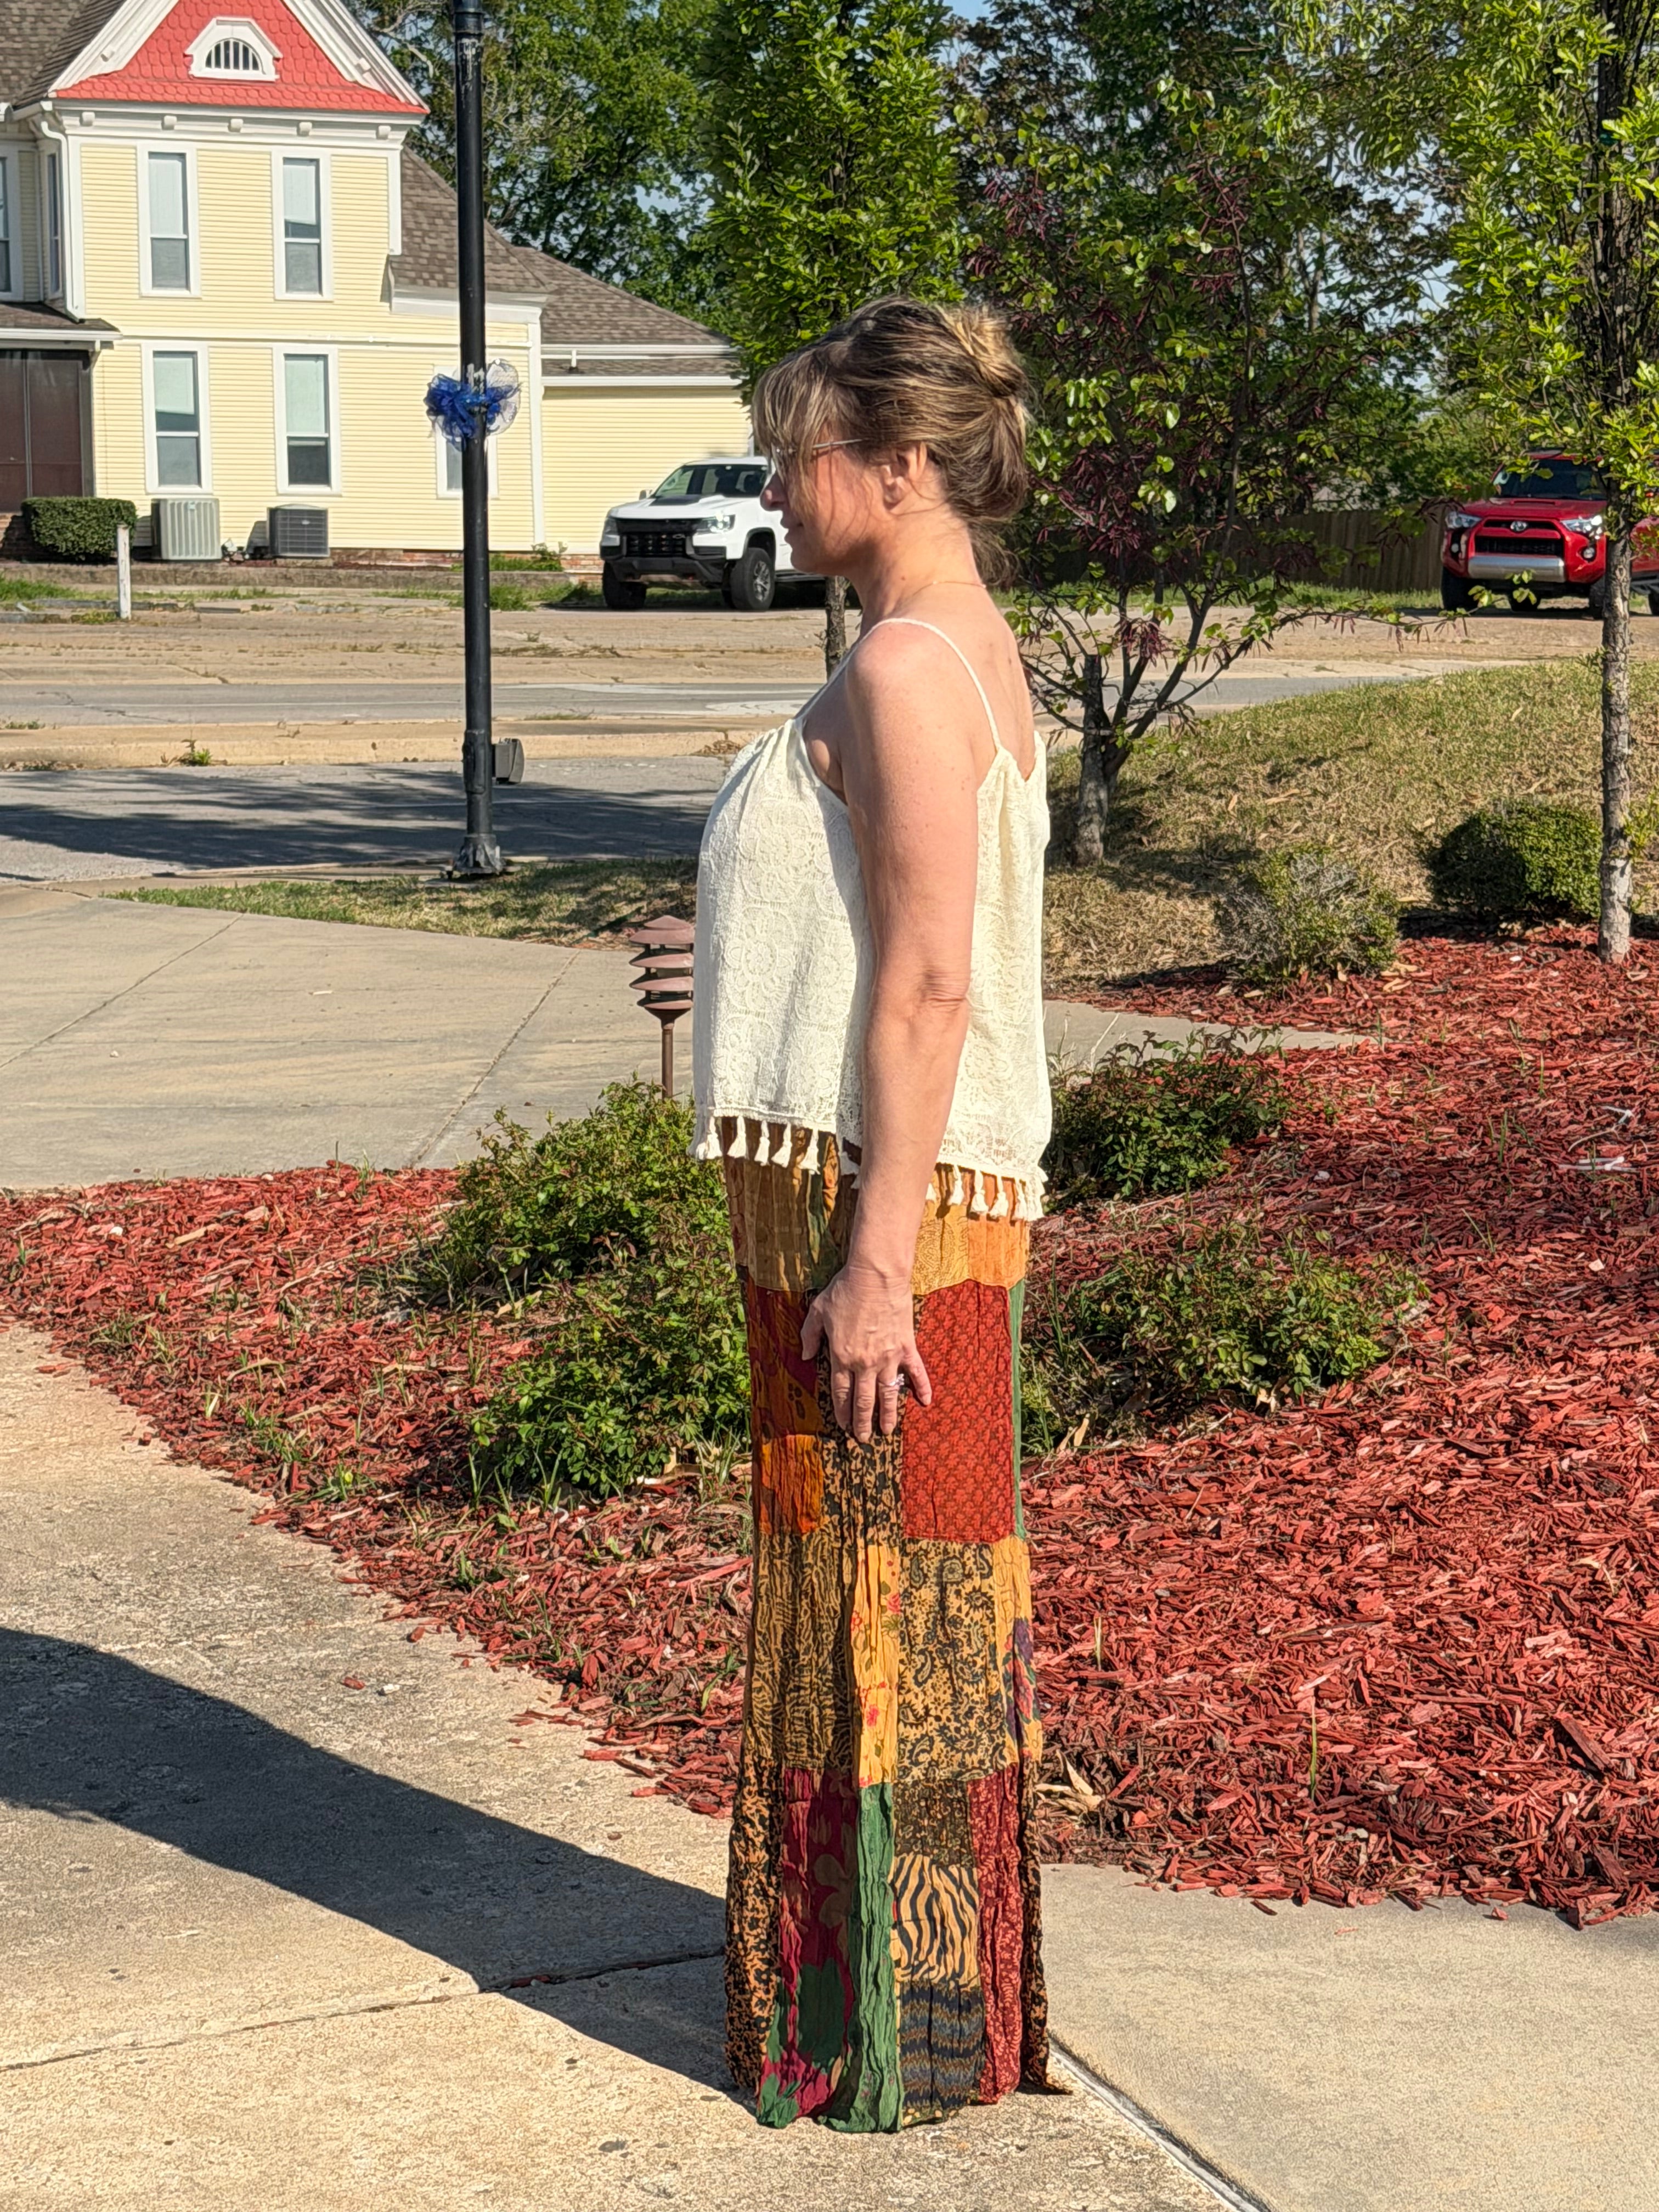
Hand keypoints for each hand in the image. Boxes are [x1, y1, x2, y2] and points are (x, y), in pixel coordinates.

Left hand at [800, 1259, 932, 1442]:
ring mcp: (888, 1357)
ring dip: (888, 1414)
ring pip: (888, 1394)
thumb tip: (806, 1355)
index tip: (843, 1426)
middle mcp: (865, 1363)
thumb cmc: (845, 1290)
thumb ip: (810, 1335)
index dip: (842, 1412)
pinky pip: (916, 1372)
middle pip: (864, 1400)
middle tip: (863, 1439)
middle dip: (862, 1423)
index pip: (841, 1393)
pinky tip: (926, 1402)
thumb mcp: (818, 1311)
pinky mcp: (906, 1346)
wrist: (876, 1276)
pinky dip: (923, 1387)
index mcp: (842, 1357)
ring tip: (887, 1431)